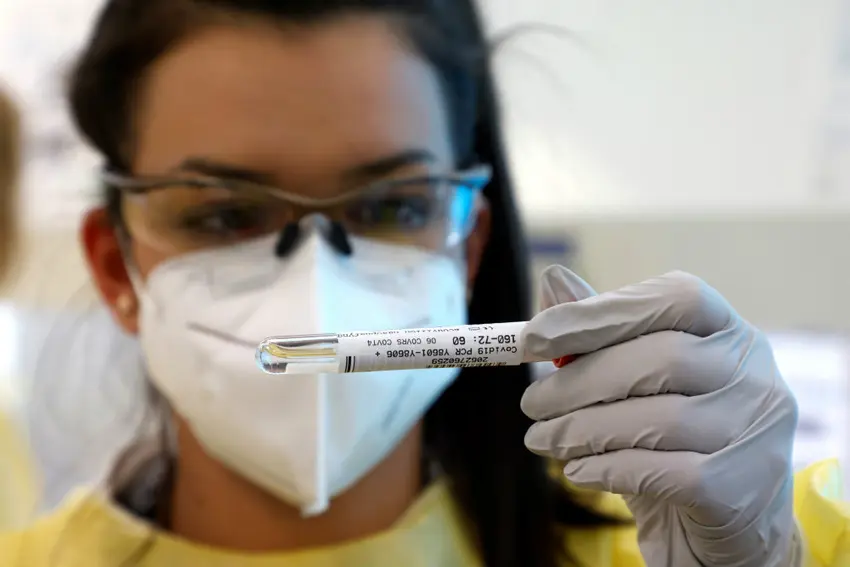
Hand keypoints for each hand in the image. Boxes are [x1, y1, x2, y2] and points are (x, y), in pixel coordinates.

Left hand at [521, 266, 800, 566]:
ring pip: (659, 419)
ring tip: (541, 439)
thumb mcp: (635, 381)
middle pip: (662, 357)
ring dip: (582, 429)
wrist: (721, 525)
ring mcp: (757, 432)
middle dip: (579, 380)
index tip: (533, 337)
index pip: (676, 297)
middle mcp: (755, 373)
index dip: (600, 312)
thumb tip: (552, 279)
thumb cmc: (672, 438)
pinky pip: (663, 472)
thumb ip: (600, 331)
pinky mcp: (742, 488)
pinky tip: (577, 472)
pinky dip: (607, 469)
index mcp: (729, 330)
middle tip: (530, 403)